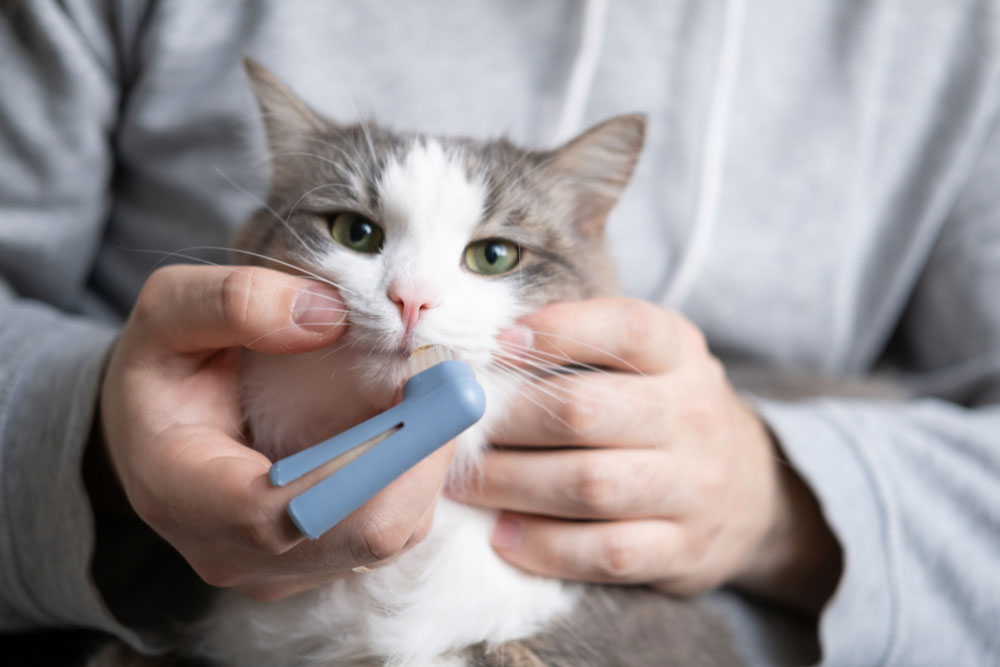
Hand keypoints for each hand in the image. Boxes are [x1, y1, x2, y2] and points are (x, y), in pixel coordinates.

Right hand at [99, 265, 453, 600]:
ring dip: (425, 464)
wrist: (155, 429)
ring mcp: (279, 570)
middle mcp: (233, 554)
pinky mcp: (318, 564)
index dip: (375, 459)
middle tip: (449, 380)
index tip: (426, 387)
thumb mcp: (168, 312)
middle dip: (421, 456)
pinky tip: (410, 424)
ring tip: (429, 394)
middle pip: (361, 536)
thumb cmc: (163, 370)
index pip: (291, 513)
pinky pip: (391, 532)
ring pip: (389, 538)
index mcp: (184, 494)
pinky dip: (415, 477)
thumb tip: (331, 316)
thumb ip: (234, 302)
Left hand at [451, 298, 839, 612]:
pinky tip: (503, 535)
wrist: (749, 490)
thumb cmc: (665, 411)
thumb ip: (583, 343)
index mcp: (681, 353)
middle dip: (508, 423)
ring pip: (589, 486)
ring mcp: (694, 487)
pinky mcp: (682, 549)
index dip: (557, 332)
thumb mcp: (648, 359)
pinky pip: (605, 552)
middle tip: (460, 431)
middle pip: (585, 413)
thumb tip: (488, 346)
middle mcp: (694, 415)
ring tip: (464, 485)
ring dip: (511, 485)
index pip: (626, 329)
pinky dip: (544, 546)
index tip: (497, 345)